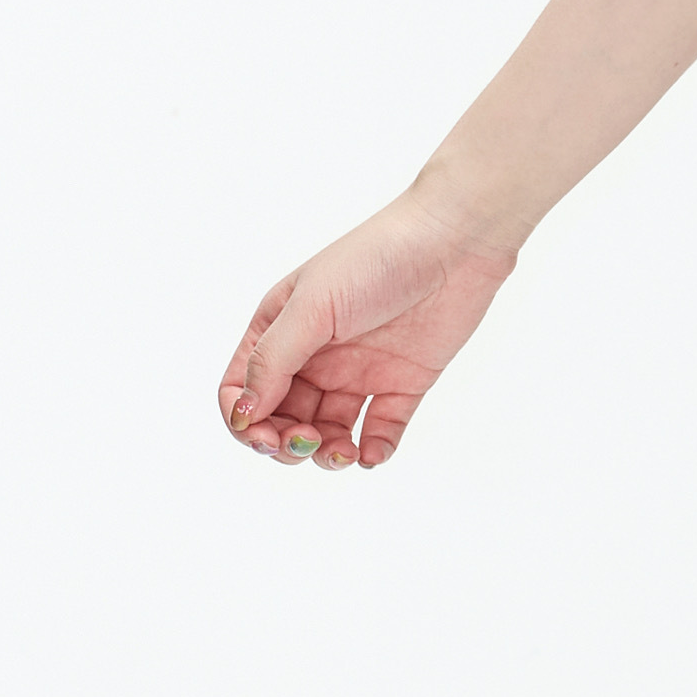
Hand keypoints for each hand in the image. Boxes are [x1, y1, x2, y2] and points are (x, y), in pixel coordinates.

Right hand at [219, 186, 516, 470]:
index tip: (265, 436)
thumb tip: (244, 413)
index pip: (242, 388)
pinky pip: (380, 431)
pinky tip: (372, 454)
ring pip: (328, 432)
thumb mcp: (312, 306)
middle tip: (306, 442)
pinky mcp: (402, 384)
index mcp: (280, 329)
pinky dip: (373, 451)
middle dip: (286, 442)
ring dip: (327, 454)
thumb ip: (275, 360)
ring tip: (343, 454)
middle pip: (282, 418)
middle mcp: (315, 355)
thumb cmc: (376, 259)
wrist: (454, 242)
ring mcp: (358, 371)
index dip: (245, 421)